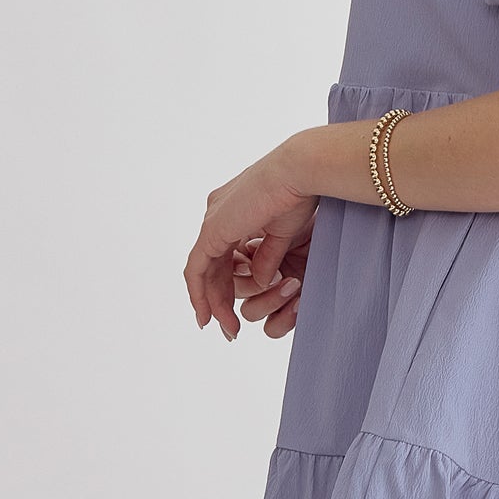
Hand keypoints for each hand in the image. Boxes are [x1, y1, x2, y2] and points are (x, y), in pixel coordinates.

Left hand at [185, 136, 318, 339]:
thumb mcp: (282, 234)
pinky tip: (208, 315)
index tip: (237, 307)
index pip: (224, 253)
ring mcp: (213, 221)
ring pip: (203, 271)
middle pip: (211, 264)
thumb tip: (262, 281)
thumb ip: (267, 258)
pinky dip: (200, 293)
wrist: (300, 170)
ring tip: (227, 328)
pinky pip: (197, 269)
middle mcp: (218, 213)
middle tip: (229, 328)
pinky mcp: (213, 230)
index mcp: (234, 209)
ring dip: (213, 302)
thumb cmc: (301, 193)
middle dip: (219, 298)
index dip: (229, 282)